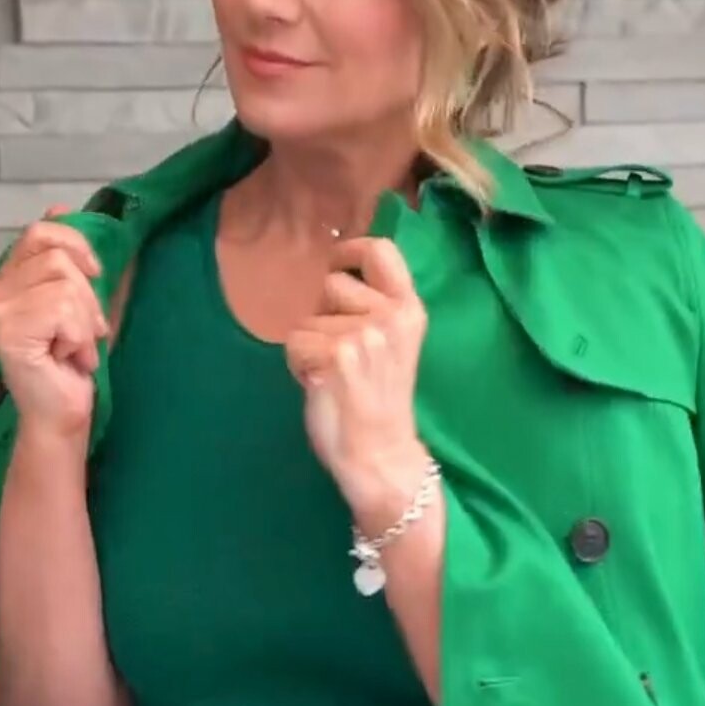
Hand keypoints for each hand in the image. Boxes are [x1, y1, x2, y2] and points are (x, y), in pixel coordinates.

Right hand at [0, 203, 108, 441]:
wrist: (65, 413)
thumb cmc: (75, 362)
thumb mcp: (83, 299)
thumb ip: (72, 257)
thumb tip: (60, 207)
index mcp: (8, 278)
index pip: (40, 231)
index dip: (77, 246)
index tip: (95, 274)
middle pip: (58, 258)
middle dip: (87, 298)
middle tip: (83, 333)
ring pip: (64, 284)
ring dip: (85, 323)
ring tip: (75, 349)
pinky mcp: (8, 331)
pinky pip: (63, 310)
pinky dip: (79, 337)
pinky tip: (68, 359)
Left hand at [284, 236, 429, 519]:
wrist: (380, 455)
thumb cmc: (380, 401)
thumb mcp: (391, 343)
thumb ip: (373, 307)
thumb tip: (333, 272)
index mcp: (410, 310)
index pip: (381, 251)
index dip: (350, 250)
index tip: (337, 263)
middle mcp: (390, 316)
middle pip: (331, 283)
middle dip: (324, 312)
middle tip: (340, 351)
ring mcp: (363, 335)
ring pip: (308, 318)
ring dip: (311, 344)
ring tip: (334, 374)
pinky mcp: (335, 355)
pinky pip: (294, 342)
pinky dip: (298, 365)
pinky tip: (322, 386)